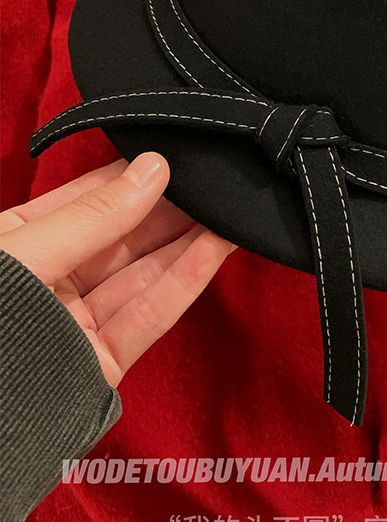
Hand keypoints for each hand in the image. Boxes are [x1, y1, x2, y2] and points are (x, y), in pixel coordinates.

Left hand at [0, 153, 235, 386]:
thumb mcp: (26, 252)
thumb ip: (93, 216)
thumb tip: (152, 169)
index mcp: (19, 247)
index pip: (85, 202)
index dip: (131, 179)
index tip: (175, 156)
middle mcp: (49, 284)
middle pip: (121, 239)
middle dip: (170, 210)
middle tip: (215, 184)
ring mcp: (75, 326)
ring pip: (142, 276)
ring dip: (188, 244)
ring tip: (230, 213)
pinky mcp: (100, 364)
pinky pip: (147, 317)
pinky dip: (183, 284)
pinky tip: (214, 251)